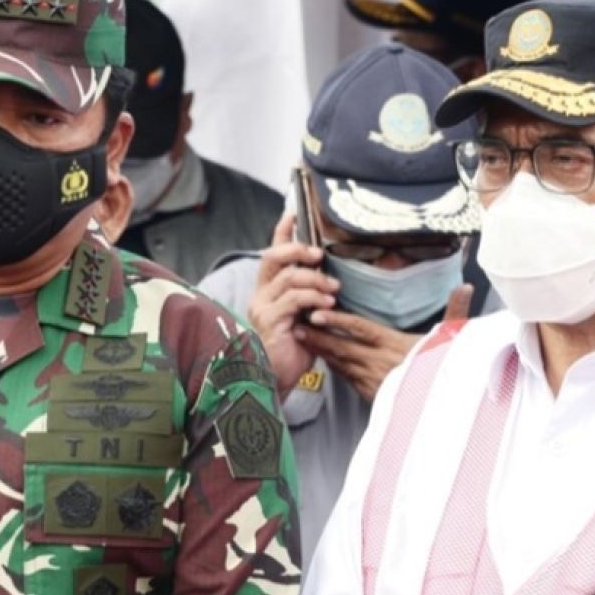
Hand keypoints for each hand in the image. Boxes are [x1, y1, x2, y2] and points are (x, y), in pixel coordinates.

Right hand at [248, 214, 339, 398]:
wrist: (277, 381)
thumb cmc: (293, 351)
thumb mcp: (304, 318)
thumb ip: (309, 297)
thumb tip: (330, 279)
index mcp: (268, 291)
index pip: (272, 253)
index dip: (281, 231)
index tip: (293, 212)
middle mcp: (261, 295)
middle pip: (274, 257)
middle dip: (299, 250)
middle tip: (319, 256)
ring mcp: (262, 307)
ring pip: (288, 277)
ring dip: (316, 280)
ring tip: (333, 291)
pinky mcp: (270, 321)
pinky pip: (293, 299)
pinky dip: (313, 298)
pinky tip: (327, 306)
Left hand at [294, 284, 473, 400]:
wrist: (446, 408)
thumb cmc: (446, 369)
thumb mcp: (453, 340)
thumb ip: (456, 312)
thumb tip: (467, 286)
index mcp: (397, 346)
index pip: (362, 330)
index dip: (339, 322)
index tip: (318, 313)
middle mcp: (381, 363)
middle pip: (344, 347)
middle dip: (319, 336)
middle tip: (296, 323)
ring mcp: (374, 380)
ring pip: (341, 363)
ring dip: (321, 350)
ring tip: (300, 336)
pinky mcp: (371, 394)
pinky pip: (346, 377)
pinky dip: (332, 366)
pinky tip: (319, 356)